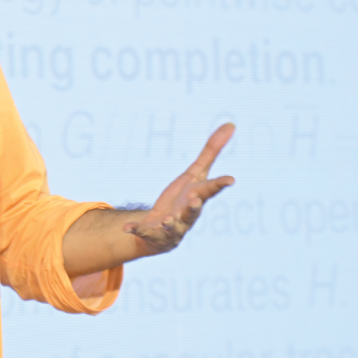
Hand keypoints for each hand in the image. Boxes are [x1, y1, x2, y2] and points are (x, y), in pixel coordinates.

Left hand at [123, 123, 235, 254]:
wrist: (164, 228)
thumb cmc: (184, 199)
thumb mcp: (195, 174)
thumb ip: (211, 151)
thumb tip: (230, 124)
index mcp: (198, 197)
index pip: (210, 189)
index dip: (220, 184)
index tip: (231, 179)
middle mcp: (188, 215)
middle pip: (193, 211)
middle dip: (194, 206)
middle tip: (195, 200)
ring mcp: (172, 227)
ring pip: (173, 226)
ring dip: (171, 223)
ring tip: (167, 219)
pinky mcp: (153, 234)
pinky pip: (145, 232)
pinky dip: (137, 230)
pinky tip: (126, 228)